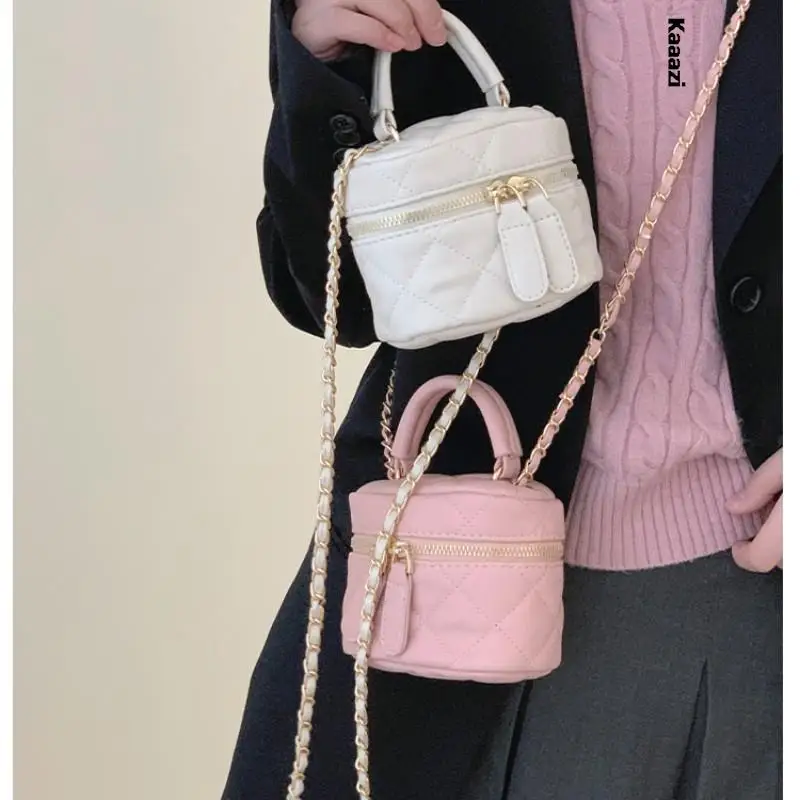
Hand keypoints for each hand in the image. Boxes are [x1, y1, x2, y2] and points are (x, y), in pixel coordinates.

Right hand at [292, 0, 446, 61]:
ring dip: (404, 25)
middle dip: (422, 13)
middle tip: (431, 37)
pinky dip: (383, 36)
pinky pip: (362, 26)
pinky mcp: (321, 19)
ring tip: (411, 43)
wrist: (307, 43)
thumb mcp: (376, 8)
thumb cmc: (343, 24)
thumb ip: (399, 6)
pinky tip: (393, 45)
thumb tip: (431, 18)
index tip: (438, 25)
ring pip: (383, 3)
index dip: (426, 3)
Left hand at [728, 449, 782, 571]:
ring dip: (786, 545)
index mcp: (790, 526)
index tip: (738, 544)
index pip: (760, 559)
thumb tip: (732, 508)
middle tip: (770, 517)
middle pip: (781, 562)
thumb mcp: (788, 463)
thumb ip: (759, 487)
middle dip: (770, 546)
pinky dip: (794, 539)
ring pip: (794, 560)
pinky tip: (794, 514)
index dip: (744, 556)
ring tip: (786, 512)